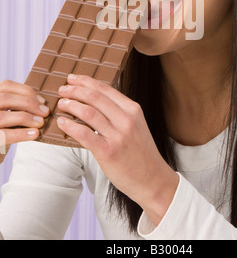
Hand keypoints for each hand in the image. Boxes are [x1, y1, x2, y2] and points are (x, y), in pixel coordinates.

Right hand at [0, 79, 49, 160]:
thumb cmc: (3, 129)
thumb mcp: (7, 112)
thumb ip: (16, 105)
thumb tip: (40, 103)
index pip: (6, 86)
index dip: (26, 91)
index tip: (41, 100)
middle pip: (6, 98)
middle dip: (29, 103)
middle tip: (45, 112)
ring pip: (4, 116)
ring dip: (27, 118)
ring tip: (40, 122)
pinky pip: (4, 135)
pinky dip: (21, 134)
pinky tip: (34, 134)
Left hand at [57, 74, 178, 224]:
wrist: (152, 179)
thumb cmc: (141, 152)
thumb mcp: (136, 125)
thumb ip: (119, 111)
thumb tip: (95, 98)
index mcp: (133, 110)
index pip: (106, 88)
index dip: (86, 81)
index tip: (73, 78)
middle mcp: (126, 119)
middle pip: (95, 97)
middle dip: (75, 90)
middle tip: (63, 89)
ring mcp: (117, 135)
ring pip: (88, 112)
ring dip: (70, 105)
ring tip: (61, 103)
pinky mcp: (108, 152)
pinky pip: (84, 134)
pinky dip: (70, 126)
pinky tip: (62, 122)